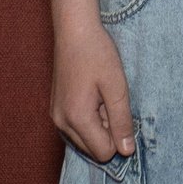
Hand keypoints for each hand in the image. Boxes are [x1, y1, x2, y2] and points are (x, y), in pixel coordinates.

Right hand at [51, 15, 134, 162]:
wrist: (74, 30)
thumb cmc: (98, 54)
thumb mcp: (117, 87)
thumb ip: (122, 121)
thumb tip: (126, 152)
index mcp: (77, 118)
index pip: (104, 152)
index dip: (118, 134)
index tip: (117, 108)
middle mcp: (61, 123)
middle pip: (94, 149)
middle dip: (107, 130)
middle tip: (108, 99)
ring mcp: (56, 117)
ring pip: (85, 140)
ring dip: (98, 124)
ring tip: (99, 95)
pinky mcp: (56, 110)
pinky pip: (77, 129)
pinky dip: (89, 118)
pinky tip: (91, 95)